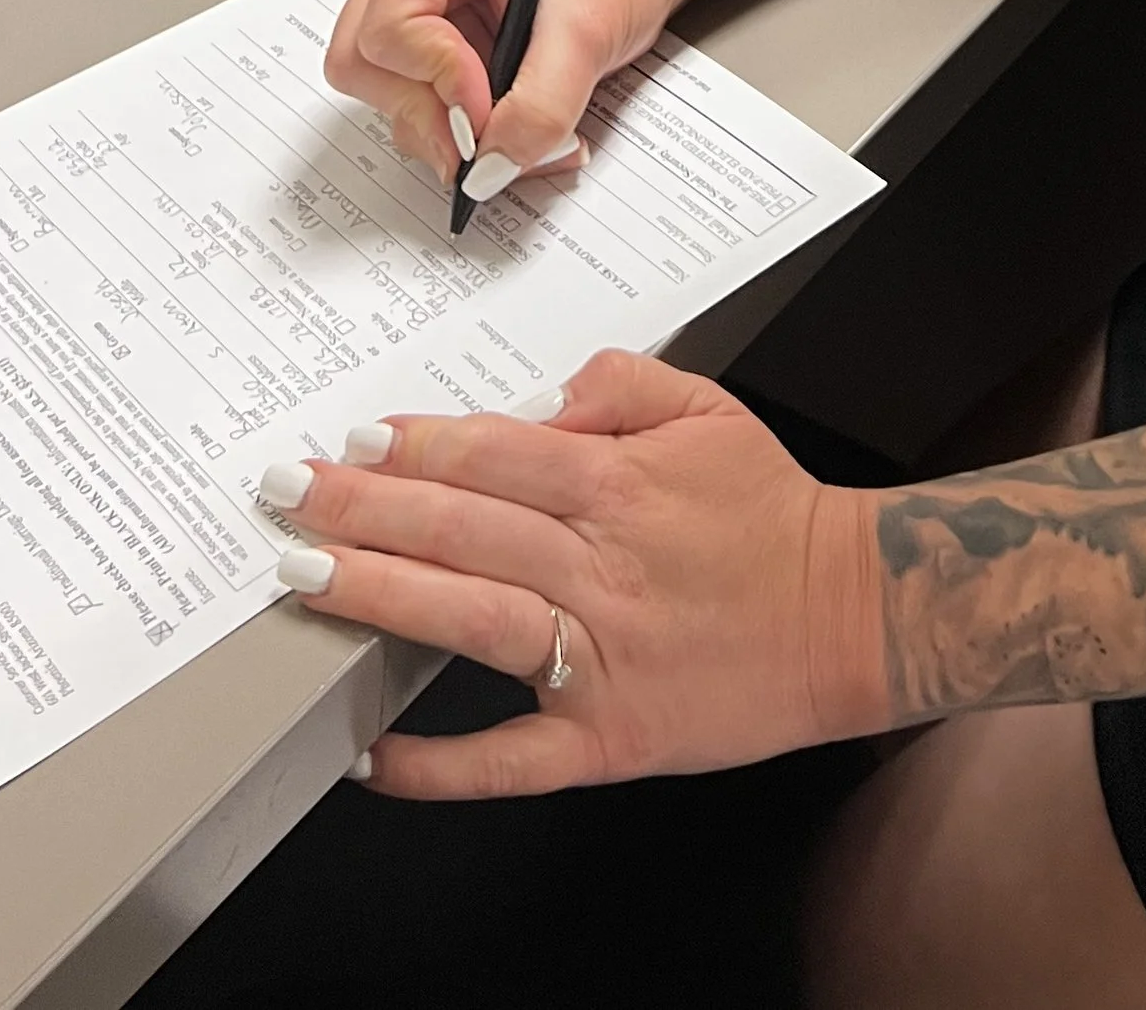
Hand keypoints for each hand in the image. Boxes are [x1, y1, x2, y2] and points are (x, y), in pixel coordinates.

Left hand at [268, 353, 887, 794]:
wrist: (856, 614)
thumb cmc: (774, 515)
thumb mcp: (709, 409)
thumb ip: (620, 382)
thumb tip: (539, 398)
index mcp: (620, 485)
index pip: (494, 453)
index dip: (417, 444)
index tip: (354, 438)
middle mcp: (602, 566)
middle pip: (463, 526)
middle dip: (365, 507)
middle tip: (288, 495)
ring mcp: (601, 656)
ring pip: (472, 619)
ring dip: (383, 596)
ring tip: (308, 579)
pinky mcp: (609, 736)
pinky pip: (511, 756)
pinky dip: (440, 763)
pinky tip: (376, 755)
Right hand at [322, 0, 691, 195]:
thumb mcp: (588, 30)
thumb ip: (540, 105)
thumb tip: (491, 167)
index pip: (391, 27)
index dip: (436, 81)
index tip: (487, 113)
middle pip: (364, 64)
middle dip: (425, 113)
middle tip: (486, 142)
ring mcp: (418, 11)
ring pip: (385, 95)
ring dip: (447, 133)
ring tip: (524, 136)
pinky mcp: (436, 51)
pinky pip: (420, 110)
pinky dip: (462, 135)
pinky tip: (517, 129)